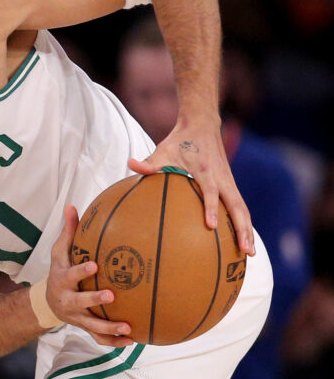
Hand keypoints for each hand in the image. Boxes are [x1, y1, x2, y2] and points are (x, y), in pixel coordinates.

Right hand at [46, 205, 133, 346]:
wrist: (47, 302)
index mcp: (62, 279)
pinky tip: (131, 341)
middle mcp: (67, 300)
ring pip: (91, 325)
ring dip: (108, 328)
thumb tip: (72, 206)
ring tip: (128, 328)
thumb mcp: (59, 252)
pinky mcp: (84, 327)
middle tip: (111, 295)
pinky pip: (98, 338)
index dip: (81, 271)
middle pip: (79, 302)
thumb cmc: (59, 271)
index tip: (95, 265)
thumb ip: (69, 232)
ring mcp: (75, 316)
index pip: (70, 274)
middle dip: (93, 299)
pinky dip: (113, 342)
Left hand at [128, 118, 254, 254]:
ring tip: (249, 253)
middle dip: (242, 229)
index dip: (211, 208)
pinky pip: (239, 206)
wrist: (202, 125)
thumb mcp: (163, 150)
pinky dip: (244, 222)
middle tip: (245, 251)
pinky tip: (244, 240)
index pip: (210, 192)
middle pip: (237, 207)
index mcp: (206, 171)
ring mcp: (229, 182)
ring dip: (247, 230)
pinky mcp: (230, 185)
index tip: (211, 226)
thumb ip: (148, 162)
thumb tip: (130, 164)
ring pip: (242, 209)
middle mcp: (222, 178)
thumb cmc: (180, 141)